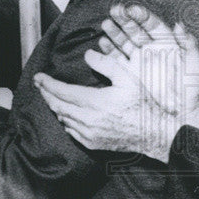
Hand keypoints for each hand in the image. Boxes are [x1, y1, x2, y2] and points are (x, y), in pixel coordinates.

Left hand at [34, 5, 198, 162]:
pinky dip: (65, 120)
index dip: (47, 84)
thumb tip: (87, 54)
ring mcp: (89, 134)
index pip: (61, 92)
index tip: (38, 77)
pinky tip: (66, 113)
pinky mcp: (93, 144)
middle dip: (45, 94)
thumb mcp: (129, 78)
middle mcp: (88, 120)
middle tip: (39, 84)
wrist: (159, 134)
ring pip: (63, 119)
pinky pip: (71, 131)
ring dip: (55, 106)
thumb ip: (106, 64)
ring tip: (50, 95)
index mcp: (95, 102)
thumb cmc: (145, 104)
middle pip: (57, 105)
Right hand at [99, 3, 198, 118]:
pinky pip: (116, 58)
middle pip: (135, 30)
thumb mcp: (194, 65)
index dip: (142, 16)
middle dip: (124, 19)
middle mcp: (150, 50)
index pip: (153, 25)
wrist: (181, 110)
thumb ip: (189, 45)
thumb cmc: (190, 88)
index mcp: (166, 44)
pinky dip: (108, 49)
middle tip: (114, 11)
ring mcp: (138, 60)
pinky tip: (102, 42)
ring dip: (114, 31)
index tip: (132, 9)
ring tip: (105, 24)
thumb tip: (180, 25)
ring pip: (124, 41)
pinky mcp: (127, 72)